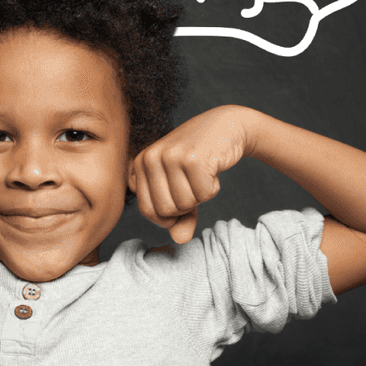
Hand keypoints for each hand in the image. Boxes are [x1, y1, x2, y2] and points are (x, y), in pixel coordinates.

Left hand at [130, 105, 250, 243]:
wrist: (225, 126)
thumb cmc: (198, 159)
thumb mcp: (181, 186)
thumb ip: (179, 216)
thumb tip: (179, 239)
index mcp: (140, 163)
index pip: (148, 210)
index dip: (169, 214)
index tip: (181, 197)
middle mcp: (150, 158)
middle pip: (166, 210)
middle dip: (186, 206)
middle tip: (193, 183)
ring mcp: (171, 156)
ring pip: (185, 204)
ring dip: (200, 195)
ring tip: (202, 173)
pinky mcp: (193, 158)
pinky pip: (204, 195)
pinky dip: (213, 187)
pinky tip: (212, 168)